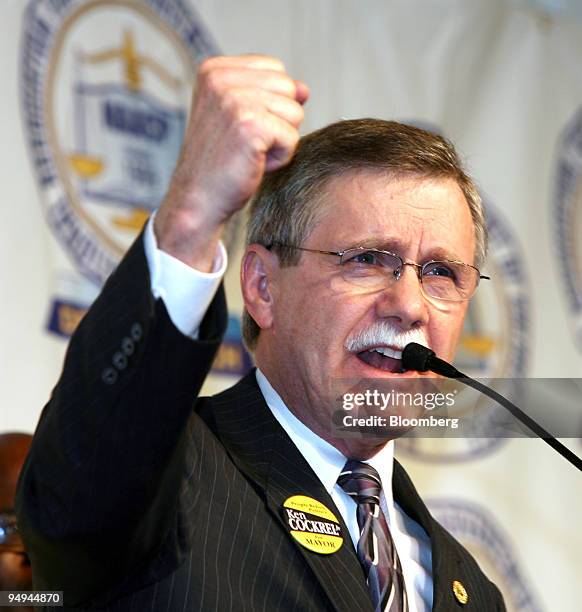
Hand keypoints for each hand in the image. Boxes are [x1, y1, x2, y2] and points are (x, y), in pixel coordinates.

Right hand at [154, 55, 308, 269]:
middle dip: (277, 121)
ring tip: (249, 154)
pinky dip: (280, 158)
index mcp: (214, 70)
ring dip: (279, 141)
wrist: (197, 201)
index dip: (269, 104)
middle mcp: (221, 79)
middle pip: (288, 88)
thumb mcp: (239, 117)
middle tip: (245, 144)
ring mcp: (235, 100)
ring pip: (295, 112)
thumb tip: (304, 90)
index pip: (275, 69)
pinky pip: (293, 137)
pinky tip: (254, 165)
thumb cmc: (220, 163)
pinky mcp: (251, 125)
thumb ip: (269, 95)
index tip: (240, 128)